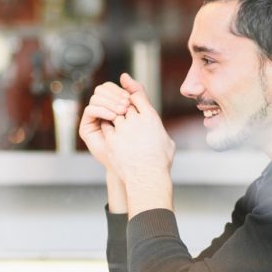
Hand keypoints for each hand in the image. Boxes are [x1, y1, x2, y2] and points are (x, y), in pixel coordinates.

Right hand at [79, 80, 131, 170]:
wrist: (132, 163)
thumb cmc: (138, 141)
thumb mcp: (141, 113)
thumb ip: (137, 93)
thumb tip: (124, 75)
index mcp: (112, 104)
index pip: (110, 87)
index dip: (119, 90)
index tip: (129, 100)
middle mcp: (101, 109)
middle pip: (101, 89)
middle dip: (114, 95)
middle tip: (125, 107)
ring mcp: (93, 118)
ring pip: (95, 97)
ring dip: (109, 102)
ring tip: (120, 113)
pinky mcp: (87, 127)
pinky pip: (90, 110)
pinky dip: (102, 110)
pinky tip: (113, 118)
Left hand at [101, 74, 174, 214]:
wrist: (147, 177)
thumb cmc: (160, 163)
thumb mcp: (166, 141)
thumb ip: (158, 129)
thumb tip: (156, 127)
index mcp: (151, 118)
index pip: (138, 97)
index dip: (131, 94)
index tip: (127, 94)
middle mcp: (136, 121)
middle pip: (123, 104)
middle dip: (120, 106)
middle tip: (119, 111)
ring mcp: (122, 129)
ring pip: (113, 114)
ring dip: (113, 117)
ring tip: (115, 123)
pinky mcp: (111, 139)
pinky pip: (105, 127)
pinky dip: (106, 127)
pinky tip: (108, 131)